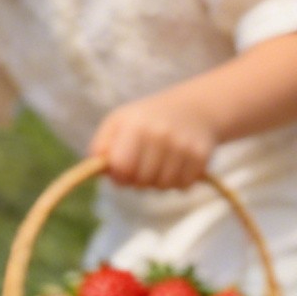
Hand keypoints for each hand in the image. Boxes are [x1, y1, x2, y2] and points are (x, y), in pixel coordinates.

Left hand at [89, 90, 218, 188]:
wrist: (194, 109)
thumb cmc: (147, 120)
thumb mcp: (119, 122)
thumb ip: (101, 146)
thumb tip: (96, 169)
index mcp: (135, 124)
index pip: (121, 168)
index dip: (120, 175)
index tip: (123, 170)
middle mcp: (160, 134)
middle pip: (141, 181)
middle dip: (139, 180)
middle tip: (143, 166)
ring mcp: (182, 145)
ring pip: (163, 186)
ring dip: (159, 182)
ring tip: (161, 164)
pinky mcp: (200, 156)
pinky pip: (183, 186)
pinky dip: (178, 181)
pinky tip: (177, 165)